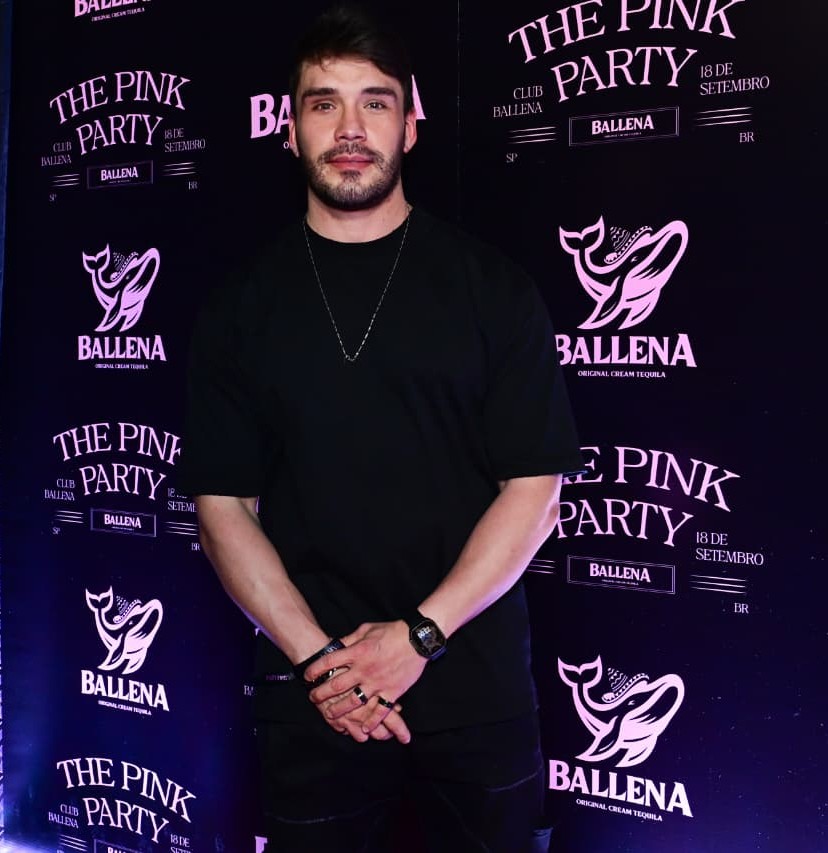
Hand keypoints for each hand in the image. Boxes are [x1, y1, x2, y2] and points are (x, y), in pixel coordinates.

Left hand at [305, 621, 426, 736]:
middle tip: (313, 698)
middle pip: (337, 685)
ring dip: (339, 710)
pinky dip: (372, 722)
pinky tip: (364, 729)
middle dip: (321, 693)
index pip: (329, 662)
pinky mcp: (392, 691)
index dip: (314, 670)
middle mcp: (364, 669)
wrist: (417, 638)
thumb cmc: (391, 631)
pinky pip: (380, 711)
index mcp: (357, 652)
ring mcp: (378, 683)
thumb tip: (335, 645)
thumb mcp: (366, 629)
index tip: (307, 676)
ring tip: (330, 715)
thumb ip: (350, 639)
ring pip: (354, 701)